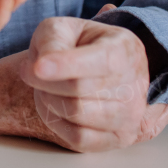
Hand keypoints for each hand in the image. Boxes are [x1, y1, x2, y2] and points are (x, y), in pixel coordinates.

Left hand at [16, 6, 167, 151]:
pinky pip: (79, 139)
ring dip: (48, 100)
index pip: (101, 61)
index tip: (38, 66)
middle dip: (44, 80)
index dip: (67, 65)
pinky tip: (53, 106)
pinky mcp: (119, 139)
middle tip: (31, 71)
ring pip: (77, 114)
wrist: (93, 68)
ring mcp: (131, 116)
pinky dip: (56, 122)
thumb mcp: (61, 28)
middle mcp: (136, 84)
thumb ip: (52, 41)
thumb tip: (42, 67)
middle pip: (79, 89)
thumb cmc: (76, 45)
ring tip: (46, 87)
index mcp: (125, 49)